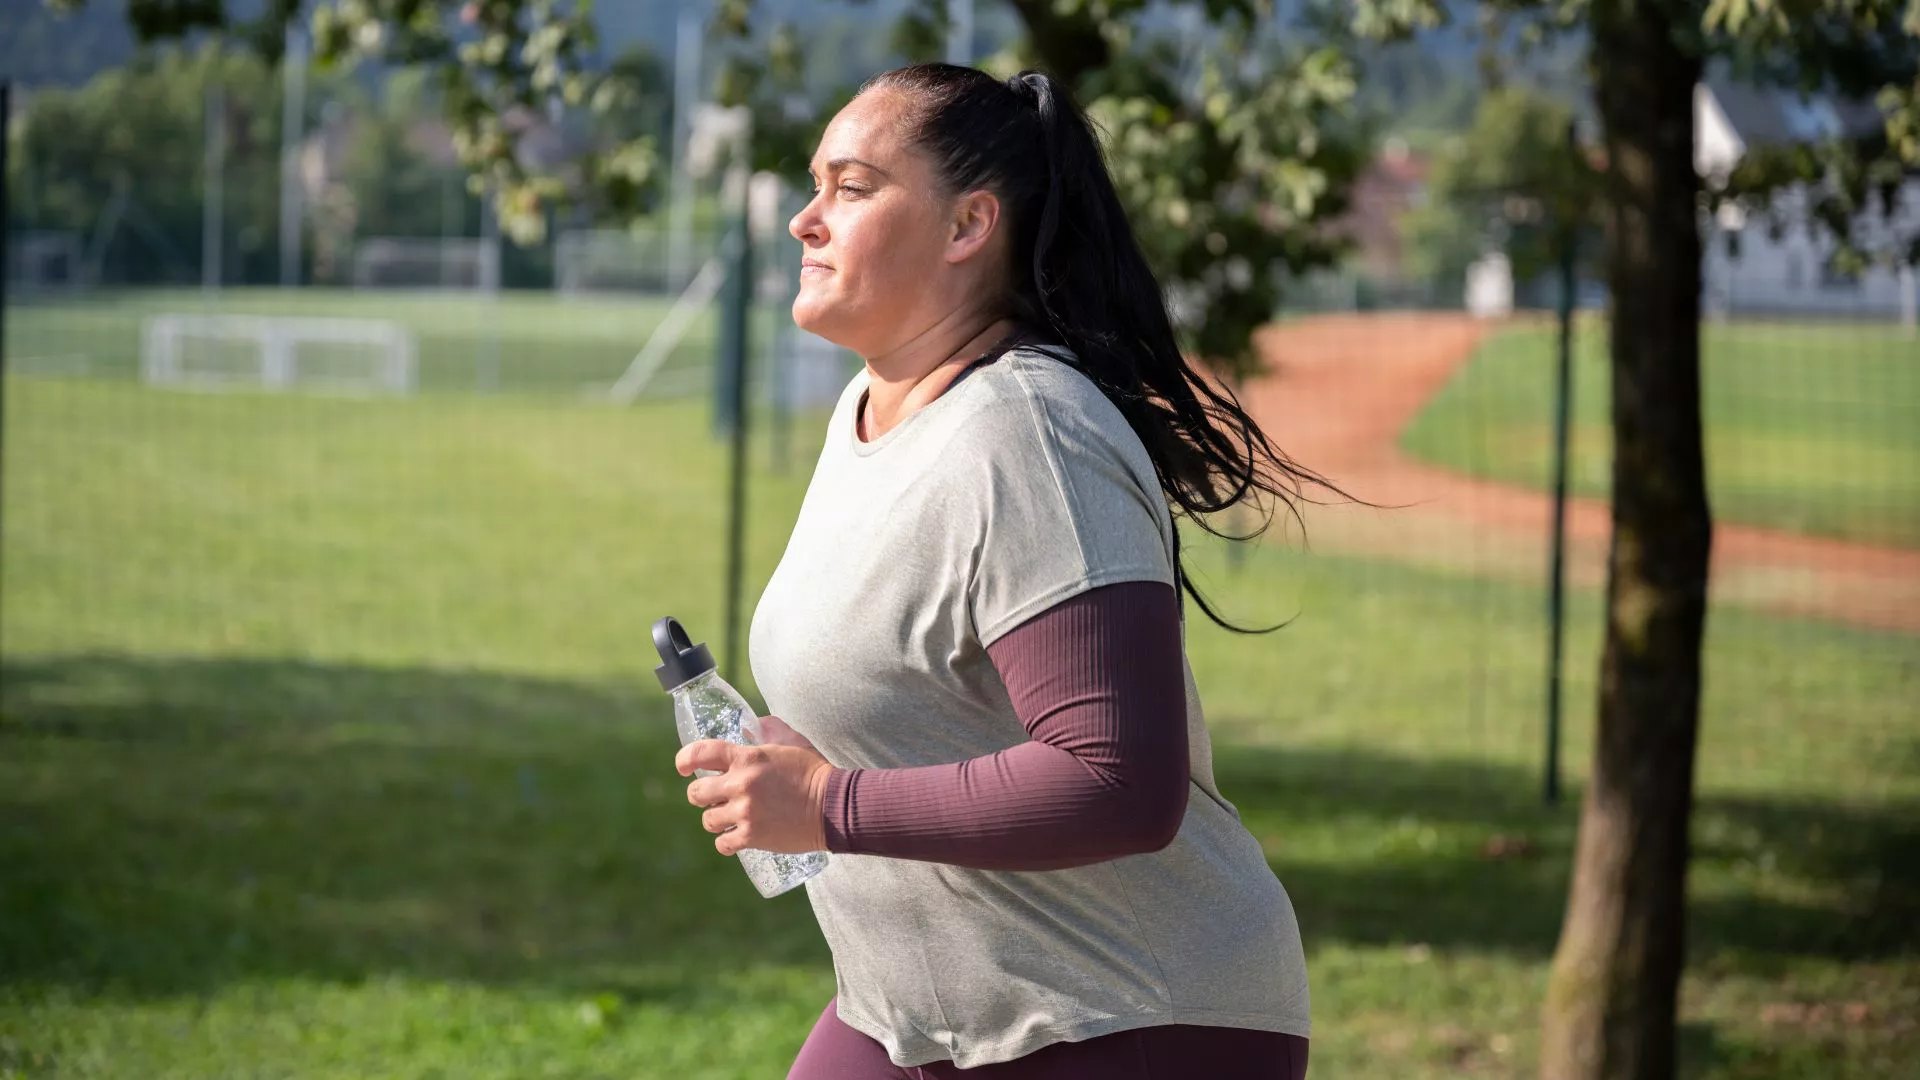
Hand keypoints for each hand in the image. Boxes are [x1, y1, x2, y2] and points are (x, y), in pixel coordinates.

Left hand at [677, 716, 832, 856]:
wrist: (833, 806)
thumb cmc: (814, 772)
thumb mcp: (791, 743)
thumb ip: (769, 730)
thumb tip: (754, 723)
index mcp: (747, 758)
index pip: (700, 753)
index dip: (684, 760)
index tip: (682, 768)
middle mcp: (740, 784)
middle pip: (696, 792)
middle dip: (702, 794)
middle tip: (714, 797)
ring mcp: (745, 812)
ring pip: (708, 820)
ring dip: (716, 819)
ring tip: (730, 818)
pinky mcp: (752, 837)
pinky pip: (723, 844)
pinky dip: (727, 842)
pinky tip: (736, 838)